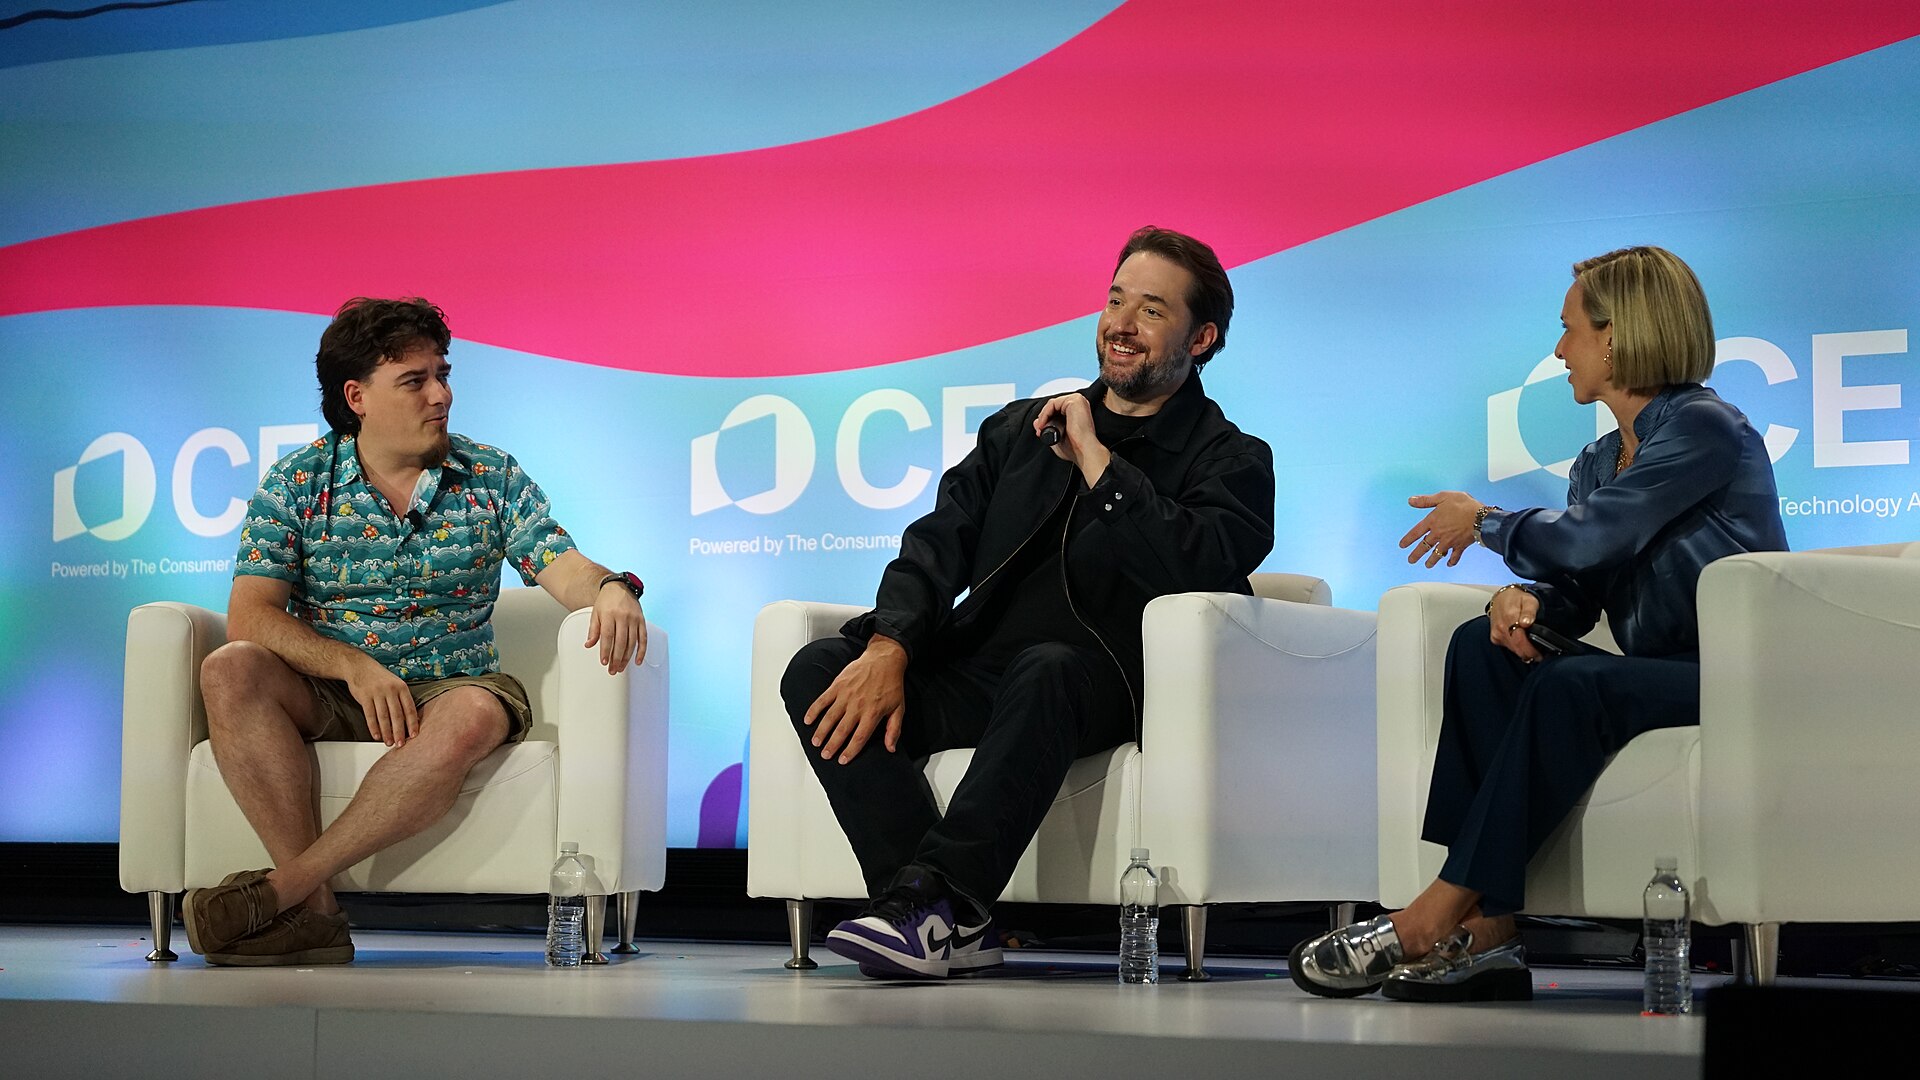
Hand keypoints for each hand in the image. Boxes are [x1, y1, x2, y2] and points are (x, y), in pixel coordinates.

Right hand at [346, 657, 418, 746]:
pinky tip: (376, 735)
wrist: (360, 666)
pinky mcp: (365, 697)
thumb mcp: (395, 683)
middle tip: (401, 744)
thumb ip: (402, 699)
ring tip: (389, 742)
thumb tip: (410, 720)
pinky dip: (373, 727)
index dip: (413, 723)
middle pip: (397, 715)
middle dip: (400, 732)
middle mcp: (391, 690)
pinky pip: (370, 715)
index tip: (414, 735)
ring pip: (383, 717)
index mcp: (402, 687)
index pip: (410, 708)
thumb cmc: (380, 678)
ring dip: (386, 732)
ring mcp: (377, 693)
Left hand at [585, 585, 647, 674]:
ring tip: (621, 667)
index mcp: (609, 615)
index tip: (604, 662)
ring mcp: (634, 619)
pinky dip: (642, 651)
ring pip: (632, 642)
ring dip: (627, 658)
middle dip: (617, 658)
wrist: (620, 586)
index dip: (606, 651)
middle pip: (620, 642)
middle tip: (613, 669)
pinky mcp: (642, 621)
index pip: (607, 636)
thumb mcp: (596, 613)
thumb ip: (593, 630)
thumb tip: (589, 645)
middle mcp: (623, 617)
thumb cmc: (606, 601)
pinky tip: (638, 661)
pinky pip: (643, 638)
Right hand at [804, 635, 907, 764]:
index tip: (842, 760)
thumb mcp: (898, 708)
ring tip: (816, 742)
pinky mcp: (838, 685)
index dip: (850, 751)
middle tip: (825, 755)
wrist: (884, 659)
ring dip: (821, 732)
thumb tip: (891, 748)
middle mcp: (857, 706)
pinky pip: (823, 700)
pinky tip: (808, 720)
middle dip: (832, 745)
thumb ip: (894, 730)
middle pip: (841, 731)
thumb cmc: (891, 683)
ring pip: (830, 718)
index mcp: (872, 713)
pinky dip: (814, 710)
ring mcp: (845, 695)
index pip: (859, 738)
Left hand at [1034, 394, 1109, 485]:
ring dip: (1043, 416)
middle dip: (1043, 418)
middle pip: (1054, 405)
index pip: (1057, 409)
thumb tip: (1037, 422)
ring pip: (1052, 404)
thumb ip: (1047, 428)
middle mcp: (1079, 404)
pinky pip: (1053, 404)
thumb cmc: (1076, 448)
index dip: (1046, 419)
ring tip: (1042, 429)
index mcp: (1078, 411)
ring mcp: (1078, 400)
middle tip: (1039, 430)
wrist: (1084, 451)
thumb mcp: (1057, 437)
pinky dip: (1045, 414)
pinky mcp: (1075, 400)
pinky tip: (1044, 425)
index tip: (1040, 431)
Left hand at [1400, 491, 1484, 567]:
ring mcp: (1449, 542)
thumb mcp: (1442, 497)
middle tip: (1411, 560)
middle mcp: (1439, 534)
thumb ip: (1425, 500)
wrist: (1481, 517)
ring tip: (1427, 565)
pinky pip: (1455, 556)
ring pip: (1437, 554)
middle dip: (1416, 555)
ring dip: (1431, 561)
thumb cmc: (1463, 505)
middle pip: (1424, 547)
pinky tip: (1449, 564)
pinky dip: (1452, 561)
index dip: (1408, 539)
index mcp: (1433, 522)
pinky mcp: (1460, 546)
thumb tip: (1411, 500)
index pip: (1416, 532)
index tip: (1402, 545)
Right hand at [1487, 585, 1543, 661]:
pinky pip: (1507, 647)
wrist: (1502, 597)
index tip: (1540, 654)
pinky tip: (1520, 641)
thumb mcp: (1529, 601)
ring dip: (1523, 651)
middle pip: (1517, 649)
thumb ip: (1529, 612)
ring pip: (1513, 650)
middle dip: (1529, 653)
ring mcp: (1497, 634)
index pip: (1521, 642)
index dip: (1532, 651)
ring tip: (1531, 646)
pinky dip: (1515, 647)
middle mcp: (1501, 628)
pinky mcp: (1494, 637)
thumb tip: (1526, 623)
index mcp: (1510, 618)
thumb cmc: (1517, 598)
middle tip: (1539, 653)